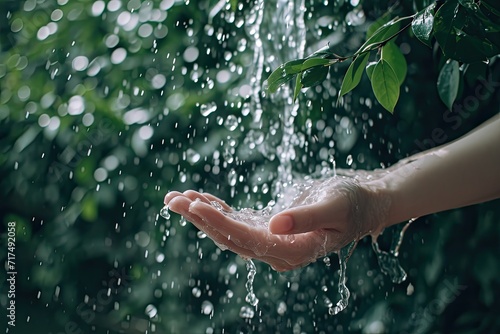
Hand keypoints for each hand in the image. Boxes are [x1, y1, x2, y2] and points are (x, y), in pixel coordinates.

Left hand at [164, 174, 389, 271]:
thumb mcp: (334, 207)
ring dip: (203, 214)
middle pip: (230, 238)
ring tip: (177, 197)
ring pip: (229, 231)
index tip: (194, 205)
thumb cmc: (353, 203)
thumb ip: (306, 218)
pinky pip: (237, 221)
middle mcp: (277, 252)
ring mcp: (271, 241)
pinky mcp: (269, 228)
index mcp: (293, 251)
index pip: (246, 239)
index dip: (218, 223)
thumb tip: (274, 225)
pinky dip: (218, 209)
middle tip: (173, 199)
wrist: (363, 203)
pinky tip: (200, 199)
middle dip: (201, 219)